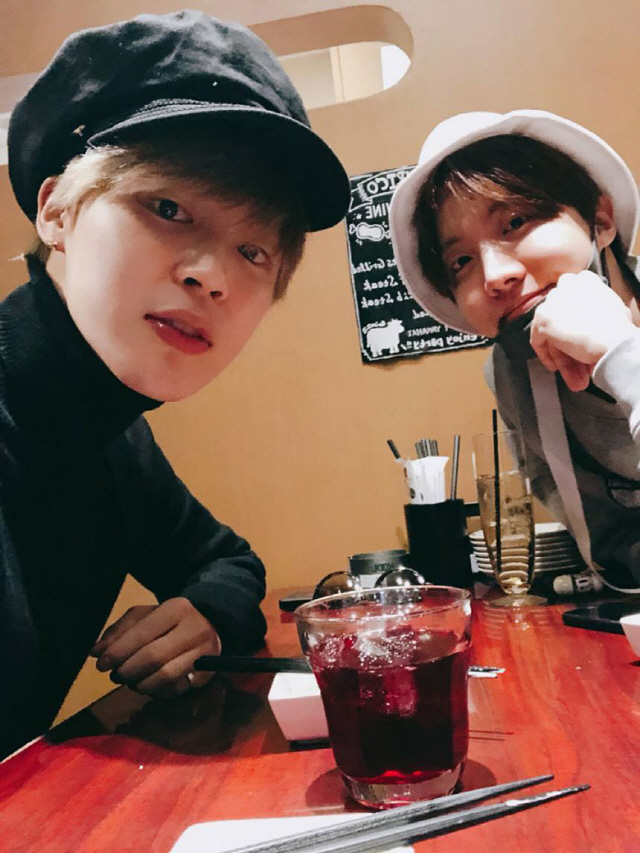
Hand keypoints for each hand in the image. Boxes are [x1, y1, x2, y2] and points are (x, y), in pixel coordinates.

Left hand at [90, 598, 220, 697]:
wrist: (211, 624)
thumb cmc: (170, 621)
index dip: (118, 651)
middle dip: (127, 670)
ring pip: (165, 677)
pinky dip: (156, 692)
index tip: (101, 664)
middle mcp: (194, 630)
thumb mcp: (145, 616)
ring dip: (140, 684)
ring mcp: (204, 654)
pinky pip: (175, 690)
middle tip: (115, 675)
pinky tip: (149, 684)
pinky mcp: (207, 675)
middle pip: (153, 657)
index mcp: (176, 609)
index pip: (143, 633)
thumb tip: (97, 652)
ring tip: (131, 681)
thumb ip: (120, 631)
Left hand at [530, 270, 634, 391]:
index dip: (575, 318)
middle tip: (580, 361)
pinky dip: (547, 356)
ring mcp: (553, 300)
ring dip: (565, 357)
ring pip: (553, 332)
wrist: (612, 339)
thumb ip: (597, 307)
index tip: (580, 335)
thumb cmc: (618, 329)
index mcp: (586, 280)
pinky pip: (539, 340)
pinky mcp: (543, 317)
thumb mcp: (612, 310)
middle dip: (570, 342)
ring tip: (576, 377)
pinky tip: (556, 368)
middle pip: (562, 317)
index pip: (573, 296)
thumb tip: (591, 320)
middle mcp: (568, 284)